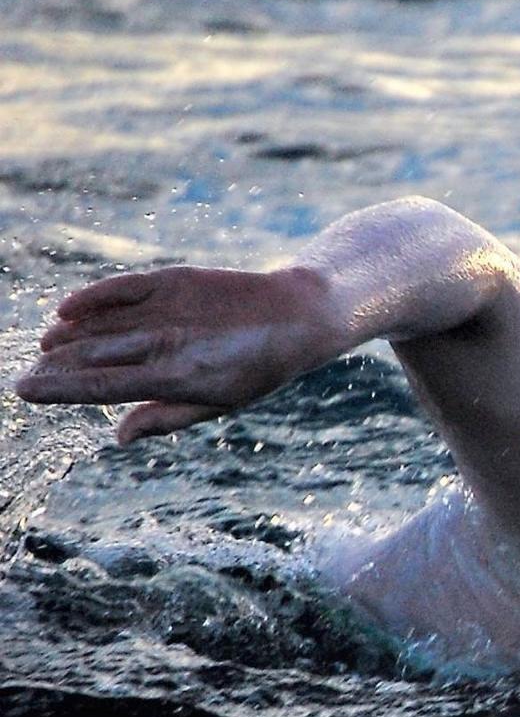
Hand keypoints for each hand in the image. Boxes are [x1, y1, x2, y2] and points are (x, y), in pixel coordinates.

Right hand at [16, 264, 336, 443]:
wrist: (296, 316)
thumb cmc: (257, 369)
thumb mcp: (220, 404)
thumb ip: (166, 417)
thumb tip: (118, 437)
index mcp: (177, 378)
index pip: (102, 386)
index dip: (60, 389)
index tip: (25, 391)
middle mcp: (167, 342)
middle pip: (94, 354)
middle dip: (56, 366)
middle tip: (28, 376)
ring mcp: (169, 308)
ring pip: (102, 322)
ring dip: (68, 336)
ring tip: (45, 348)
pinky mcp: (175, 279)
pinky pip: (123, 287)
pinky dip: (93, 296)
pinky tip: (67, 309)